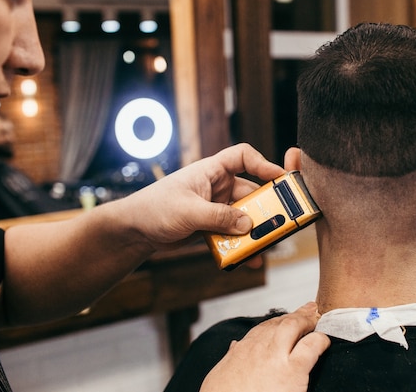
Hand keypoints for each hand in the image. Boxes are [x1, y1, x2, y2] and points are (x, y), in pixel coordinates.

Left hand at [118, 143, 284, 250]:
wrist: (135, 231)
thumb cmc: (154, 208)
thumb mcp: (189, 211)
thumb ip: (219, 217)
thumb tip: (247, 225)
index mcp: (211, 171)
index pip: (242, 157)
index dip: (263, 164)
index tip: (280, 179)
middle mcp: (216, 187)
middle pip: (250, 192)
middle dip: (265, 209)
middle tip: (280, 223)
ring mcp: (215, 207)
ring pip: (244, 216)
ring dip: (254, 231)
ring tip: (263, 247)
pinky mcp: (211, 225)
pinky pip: (232, 233)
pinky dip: (240, 245)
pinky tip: (247, 259)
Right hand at [200, 302, 329, 391]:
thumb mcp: (221, 373)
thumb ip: (232, 358)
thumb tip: (235, 346)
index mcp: (242, 350)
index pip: (263, 329)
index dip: (278, 321)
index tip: (287, 317)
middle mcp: (258, 348)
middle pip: (279, 322)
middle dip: (296, 314)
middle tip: (308, 309)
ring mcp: (276, 356)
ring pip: (293, 325)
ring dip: (306, 320)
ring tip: (317, 319)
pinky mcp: (292, 370)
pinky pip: (311, 346)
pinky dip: (320, 341)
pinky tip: (324, 342)